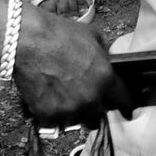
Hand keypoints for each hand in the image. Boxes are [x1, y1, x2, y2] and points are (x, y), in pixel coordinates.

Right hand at [11, 3, 132, 128]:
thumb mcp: (93, 37)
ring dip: (72, 112)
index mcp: (105, 79)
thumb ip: (103, 57)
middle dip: (92, 105)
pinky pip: (54, 122)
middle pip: (97, 114)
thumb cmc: (61, 34)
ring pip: (76, 120)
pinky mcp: (47, 115)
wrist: (30, 40)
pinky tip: (47, 98)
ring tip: (62, 95)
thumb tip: (106, 64)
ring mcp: (68, 109)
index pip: (123, 100)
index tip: (126, 109)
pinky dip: (52, 114)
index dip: (125, 104)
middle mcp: (90, 98)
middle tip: (81, 94)